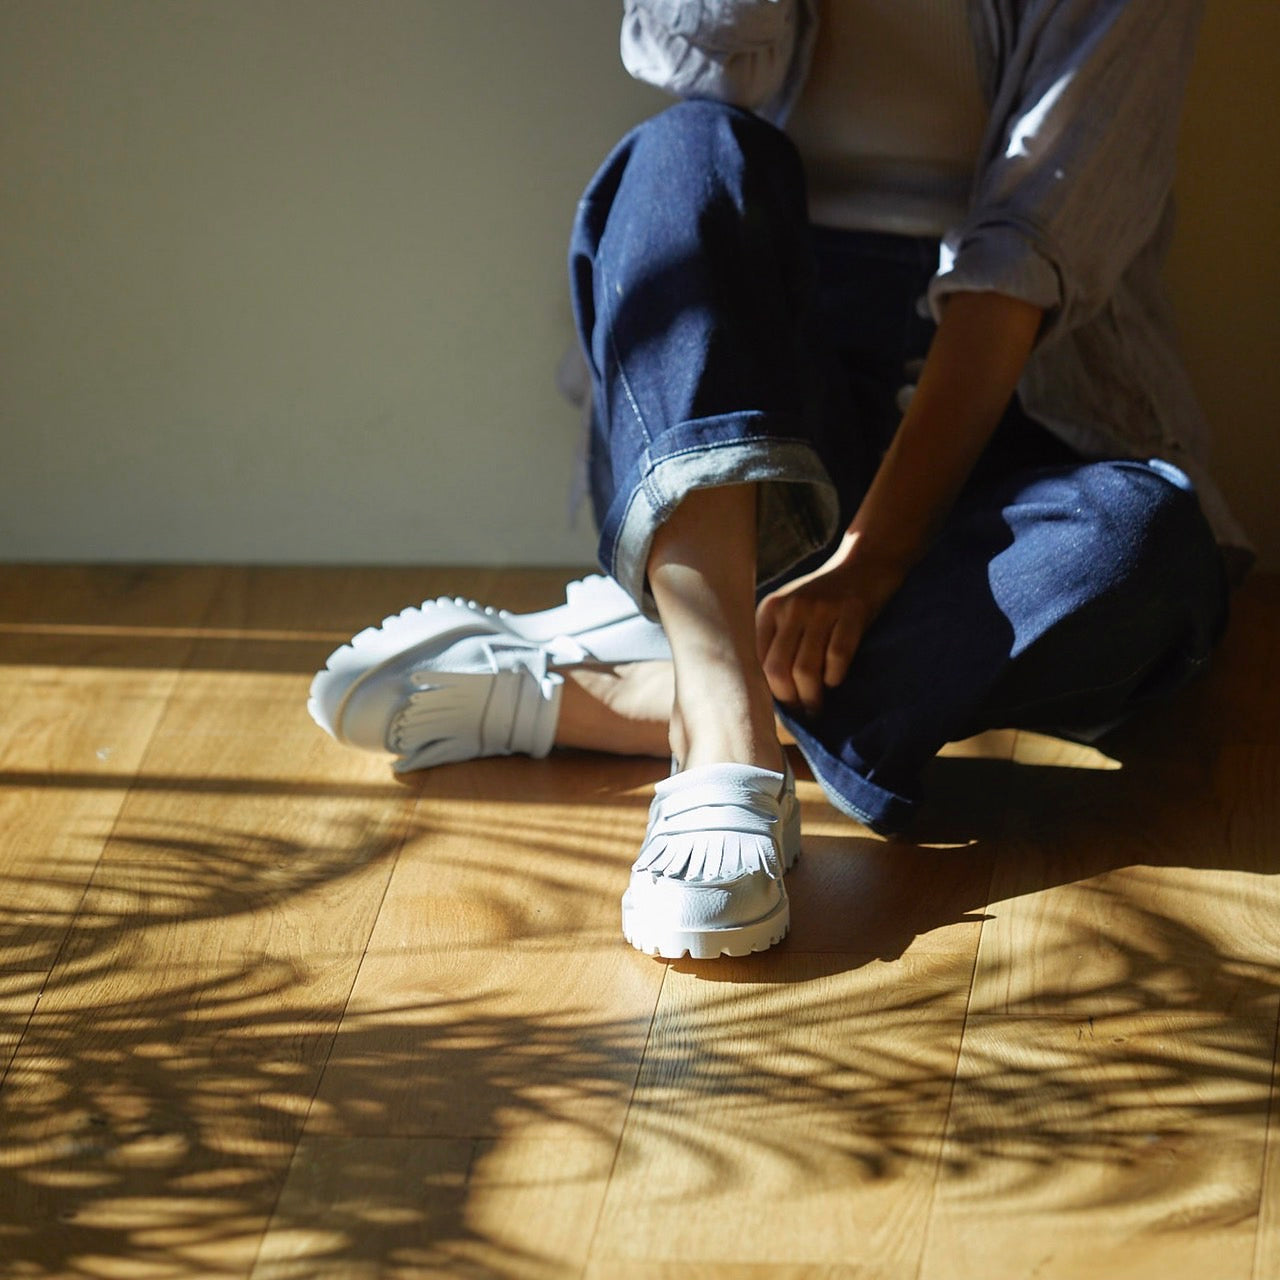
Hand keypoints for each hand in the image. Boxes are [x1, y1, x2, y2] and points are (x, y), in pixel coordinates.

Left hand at [755, 537, 904, 715]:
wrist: (864, 564)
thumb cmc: (824, 598)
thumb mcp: (791, 611)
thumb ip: (776, 640)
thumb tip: (768, 690)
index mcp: (770, 609)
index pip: (757, 661)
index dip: (767, 691)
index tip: (781, 706)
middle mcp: (791, 608)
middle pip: (778, 670)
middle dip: (789, 699)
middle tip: (801, 713)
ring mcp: (821, 609)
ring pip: (806, 669)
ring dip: (812, 697)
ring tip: (817, 708)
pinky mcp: (852, 612)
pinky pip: (838, 657)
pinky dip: (835, 678)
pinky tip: (835, 682)